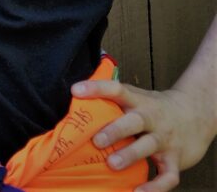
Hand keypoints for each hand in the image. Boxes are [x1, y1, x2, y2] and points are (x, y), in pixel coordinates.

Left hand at [71, 79, 215, 191]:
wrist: (196, 113)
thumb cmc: (154, 108)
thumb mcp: (136, 98)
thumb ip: (111, 102)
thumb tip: (73, 106)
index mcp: (138, 101)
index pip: (116, 89)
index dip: (96, 89)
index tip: (75, 90)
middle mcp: (152, 118)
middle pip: (135, 120)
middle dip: (116, 130)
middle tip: (97, 141)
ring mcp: (165, 139)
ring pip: (149, 146)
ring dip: (130, 155)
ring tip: (112, 165)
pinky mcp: (176, 159)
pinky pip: (168, 175)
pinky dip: (155, 187)